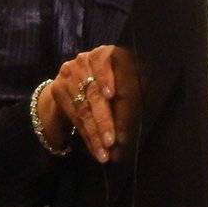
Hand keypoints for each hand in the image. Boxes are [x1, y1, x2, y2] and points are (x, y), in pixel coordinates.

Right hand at [40, 45, 137, 163]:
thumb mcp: (121, 82)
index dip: (107, 78)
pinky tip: (95, 149)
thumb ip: (130, 89)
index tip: (110, 95)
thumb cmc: (109, 85)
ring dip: (94, 134)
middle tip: (111, 141)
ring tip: (104, 152)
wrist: (73, 87)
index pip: (104, 62)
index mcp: (103, 54)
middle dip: (104, 120)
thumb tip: (150, 106)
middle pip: (94, 93)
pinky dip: (86, 135)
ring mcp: (68, 73)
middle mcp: (83, 60)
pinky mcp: (57, 89)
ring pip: (83, 108)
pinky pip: (74, 116)